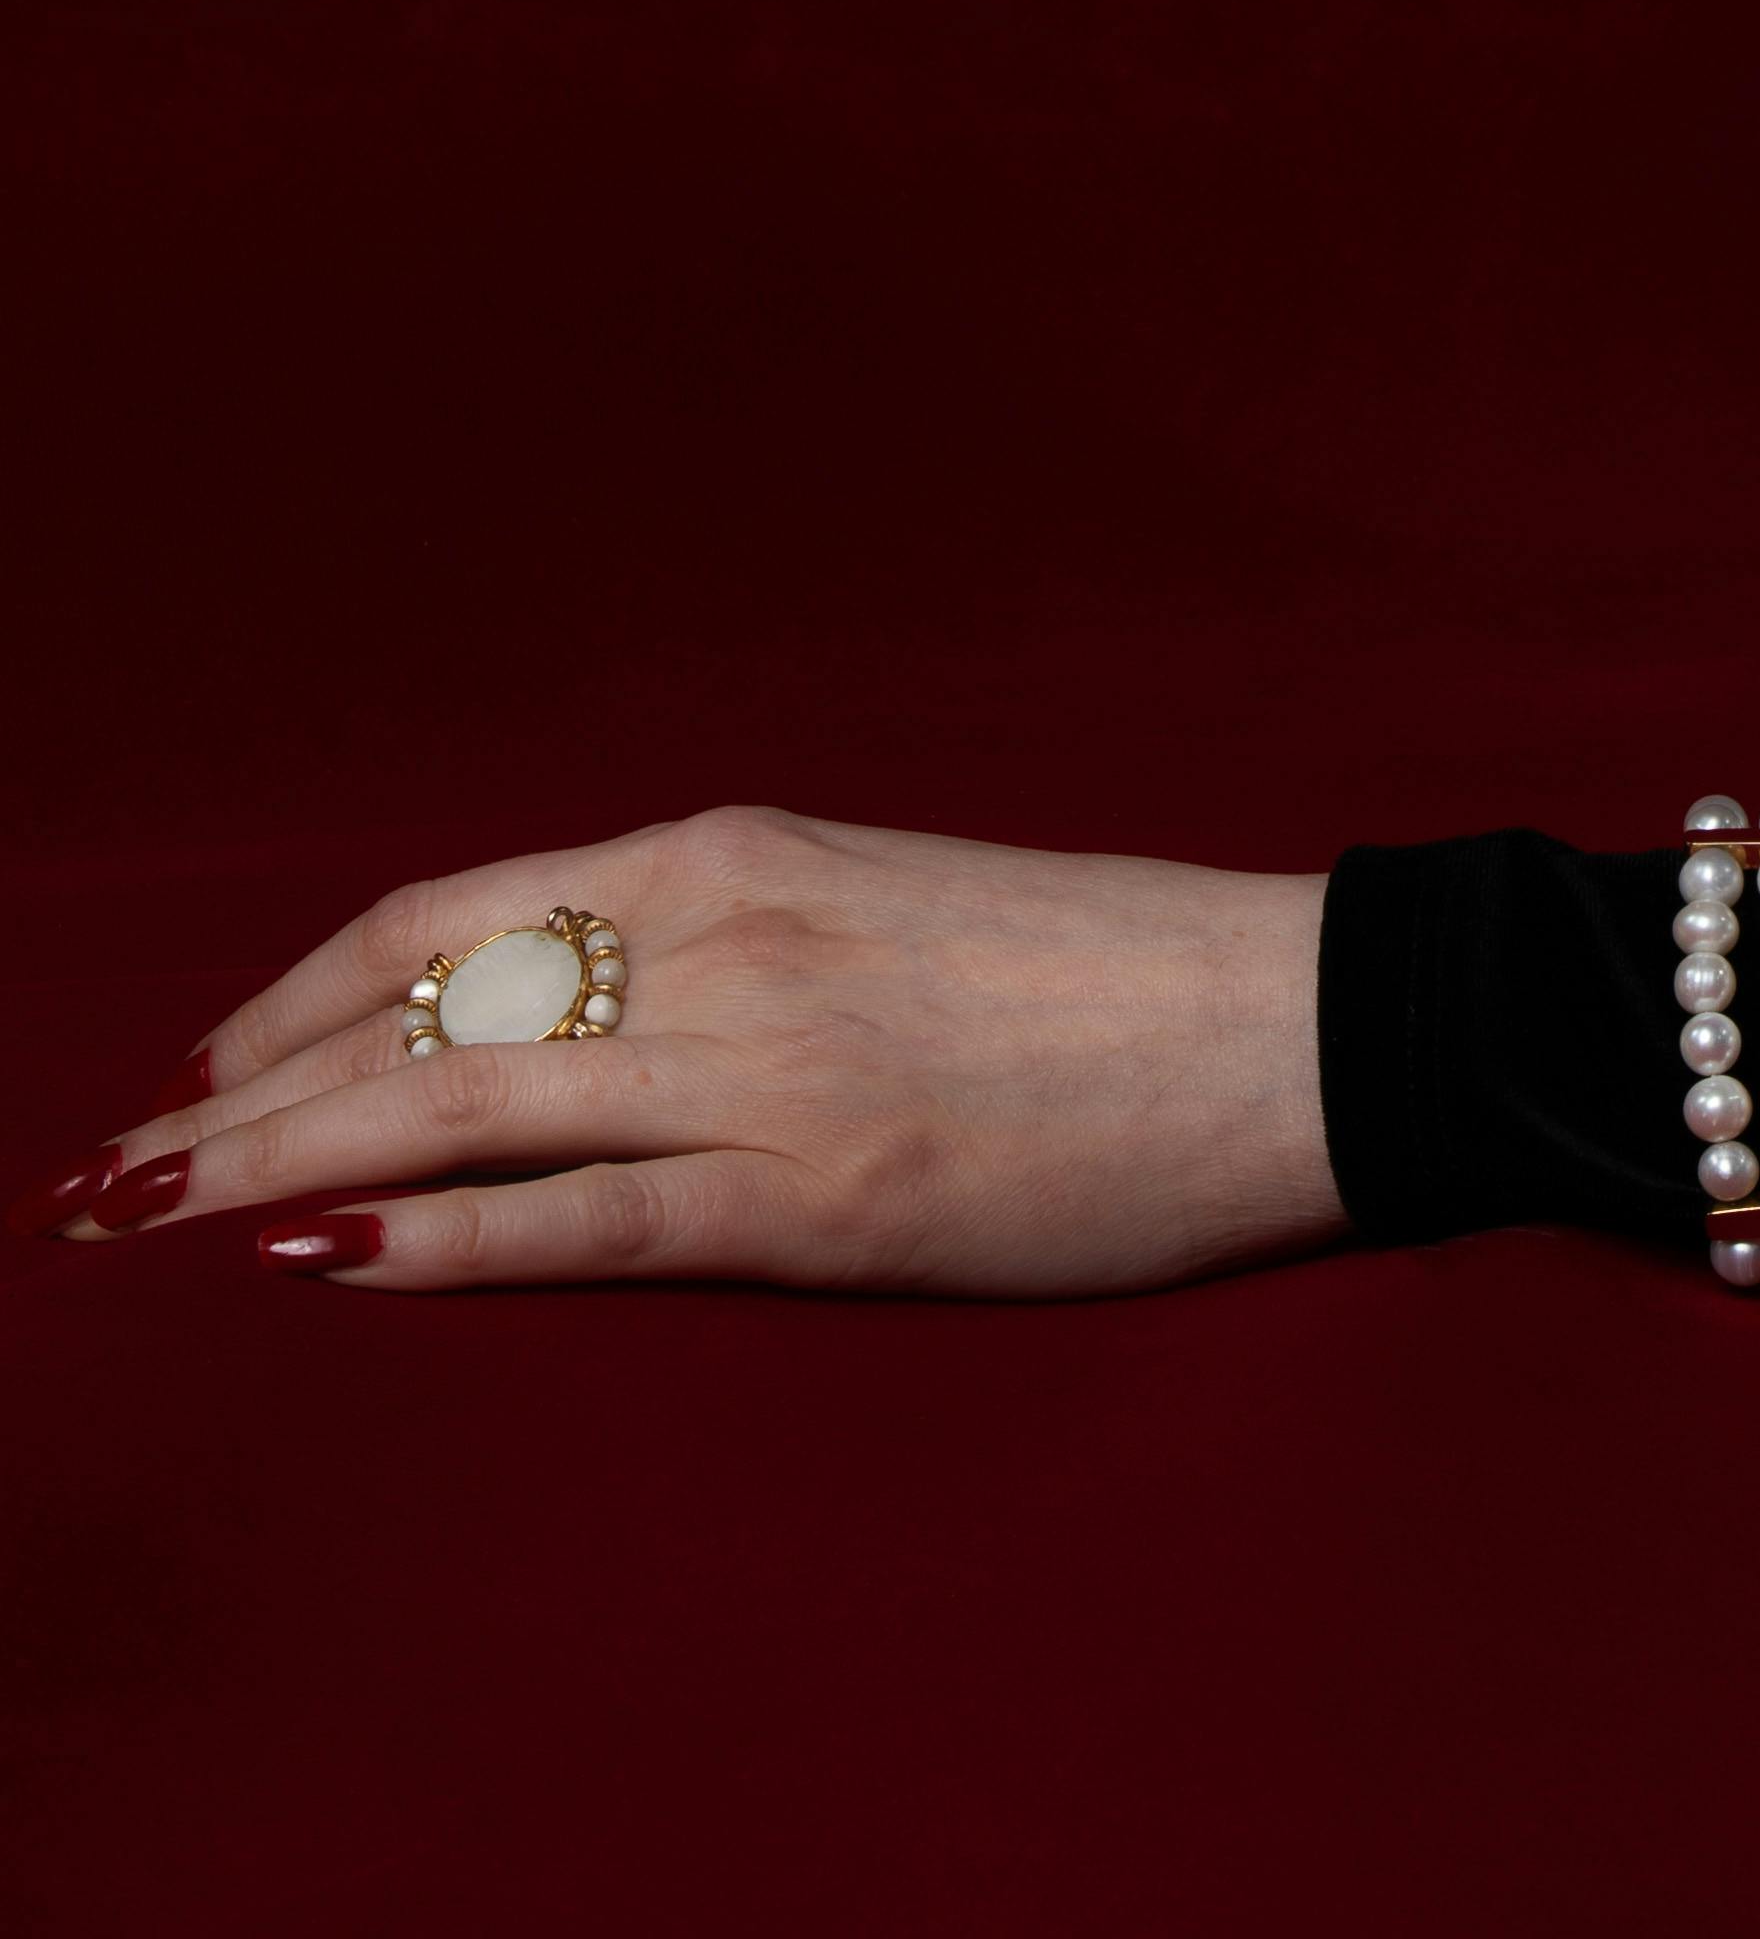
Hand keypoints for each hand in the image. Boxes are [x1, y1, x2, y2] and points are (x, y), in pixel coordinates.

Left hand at [13, 806, 1341, 1294]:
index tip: (205, 1065)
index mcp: (738, 851)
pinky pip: (589, 1220)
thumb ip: (720, 942)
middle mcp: (727, 934)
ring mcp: (771, 1065)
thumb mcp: (876, 901)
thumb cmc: (1092, 967)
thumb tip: (557, 1019)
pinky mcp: (824, 1194)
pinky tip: (329, 1271)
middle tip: (103, 1176)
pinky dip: (440, 1246)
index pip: (447, 917)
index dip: (297, 994)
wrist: (1280, 1015)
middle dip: (232, 1096)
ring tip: (146, 1224)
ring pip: (460, 1111)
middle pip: (415, 1013)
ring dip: (275, 1169)